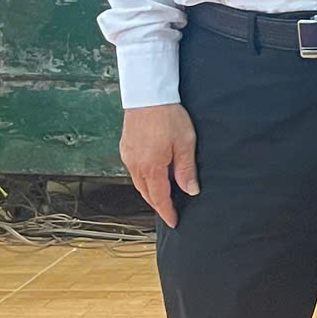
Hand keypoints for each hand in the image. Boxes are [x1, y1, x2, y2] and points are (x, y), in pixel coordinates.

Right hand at [119, 102, 198, 227]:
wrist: (148, 96)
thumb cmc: (168, 116)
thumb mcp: (185, 143)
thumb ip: (186, 169)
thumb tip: (191, 190)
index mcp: (151, 167)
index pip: (159, 198)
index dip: (167, 212)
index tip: (174, 221)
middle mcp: (135, 165)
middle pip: (146, 193)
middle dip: (158, 204)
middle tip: (170, 212)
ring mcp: (128, 157)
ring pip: (138, 183)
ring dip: (150, 192)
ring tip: (163, 197)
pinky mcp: (125, 149)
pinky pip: (134, 171)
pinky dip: (143, 179)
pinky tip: (153, 176)